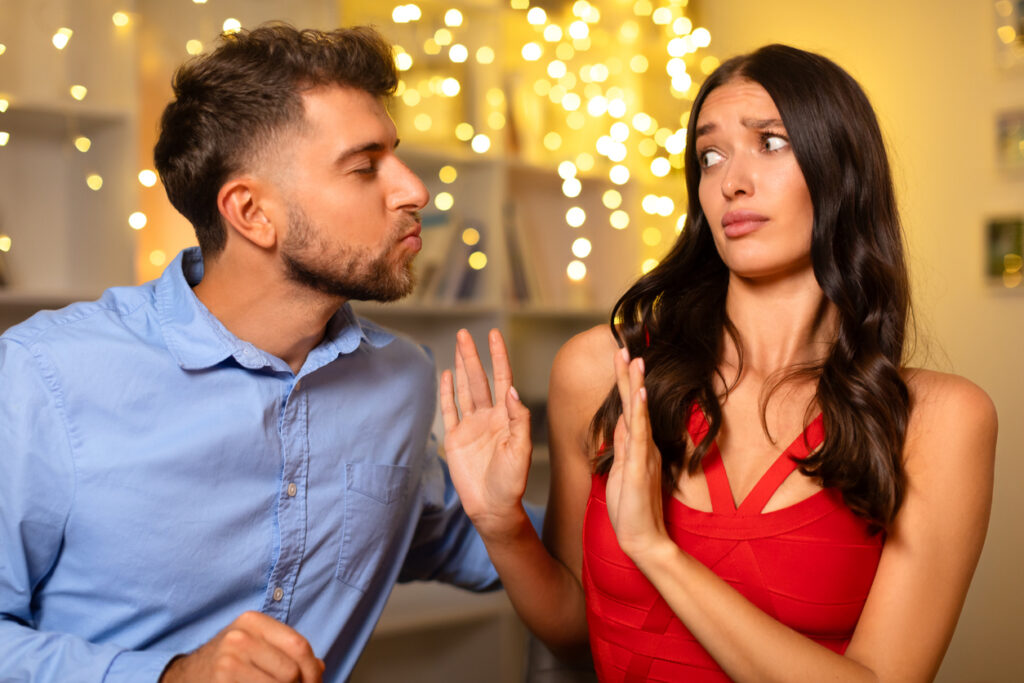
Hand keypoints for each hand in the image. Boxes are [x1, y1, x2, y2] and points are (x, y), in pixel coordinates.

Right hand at [160, 611, 323, 682]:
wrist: (186, 677)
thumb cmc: (228, 661)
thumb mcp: (255, 645)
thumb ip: (287, 651)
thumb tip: (320, 668)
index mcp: (253, 621)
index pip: (299, 646)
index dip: (313, 671)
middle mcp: (239, 638)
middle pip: (291, 672)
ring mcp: (227, 662)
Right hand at [440, 328, 531, 538]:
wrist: (493, 507)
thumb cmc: (512, 482)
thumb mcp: (521, 449)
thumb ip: (518, 418)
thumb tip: (511, 388)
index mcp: (507, 417)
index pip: (503, 379)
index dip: (498, 356)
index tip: (494, 335)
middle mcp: (488, 417)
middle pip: (479, 379)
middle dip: (472, 356)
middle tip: (465, 333)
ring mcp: (471, 426)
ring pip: (464, 390)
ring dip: (460, 368)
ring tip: (457, 346)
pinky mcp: (455, 438)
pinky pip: (449, 410)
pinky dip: (446, 392)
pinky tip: (445, 375)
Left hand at [605, 348, 670, 563]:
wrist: (643, 540)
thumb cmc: (631, 509)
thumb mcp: (621, 470)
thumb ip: (623, 445)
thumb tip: (620, 421)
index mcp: (637, 446)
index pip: (629, 407)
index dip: (625, 382)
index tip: (620, 356)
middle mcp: (644, 444)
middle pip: (634, 403)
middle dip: (628, 374)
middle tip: (624, 344)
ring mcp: (644, 453)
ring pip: (638, 412)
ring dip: (634, 385)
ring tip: (632, 358)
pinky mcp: (641, 466)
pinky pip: (639, 435)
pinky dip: (639, 413)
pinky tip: (638, 395)